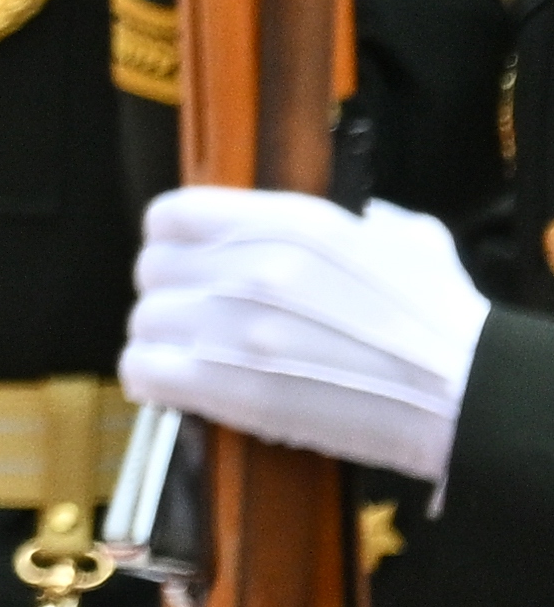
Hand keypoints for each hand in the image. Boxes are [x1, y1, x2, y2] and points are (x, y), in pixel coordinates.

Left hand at [125, 185, 495, 485]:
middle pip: (152, 270)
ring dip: (162, 343)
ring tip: (192, 359)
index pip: (174, 213)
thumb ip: (367, 222)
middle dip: (170, 296)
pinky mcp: (226, 384)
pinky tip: (177, 388)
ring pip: (144, 322)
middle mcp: (253, 266)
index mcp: (291, 223)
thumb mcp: (409, 242)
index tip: (187, 264)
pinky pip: (142, 369)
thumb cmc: (441, 322)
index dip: (174, 241)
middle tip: (196, 321)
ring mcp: (234, 325)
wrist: (463, 392)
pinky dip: (150, 380)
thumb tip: (358, 219)